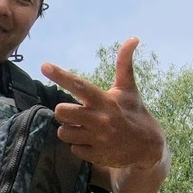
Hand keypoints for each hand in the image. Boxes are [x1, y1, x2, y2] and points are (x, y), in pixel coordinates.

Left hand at [41, 38, 169, 192]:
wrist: (148, 147)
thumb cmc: (134, 112)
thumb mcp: (128, 89)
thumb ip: (124, 65)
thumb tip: (133, 37)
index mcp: (105, 100)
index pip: (78, 85)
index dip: (60, 75)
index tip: (44, 65)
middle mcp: (99, 119)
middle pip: (61, 112)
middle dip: (63, 111)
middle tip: (74, 112)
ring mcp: (96, 138)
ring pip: (63, 132)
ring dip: (69, 129)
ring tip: (83, 127)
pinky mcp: (94, 154)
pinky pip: (72, 148)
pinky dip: (79, 145)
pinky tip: (92, 141)